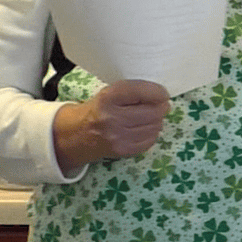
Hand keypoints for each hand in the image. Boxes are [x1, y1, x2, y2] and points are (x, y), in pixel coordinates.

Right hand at [53, 79, 169, 173]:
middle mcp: (112, 118)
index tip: (163, 93)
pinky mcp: (122, 151)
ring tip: (153, 116)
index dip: (158, 92)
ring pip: (153, 128)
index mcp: (109, 97)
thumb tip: (162, 96)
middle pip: (151, 112)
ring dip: (158, 121)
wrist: (77, 133)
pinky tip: (146, 128)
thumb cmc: (99, 108)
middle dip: (162, 108)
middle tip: (162, 105)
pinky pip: (148, 141)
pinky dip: (152, 133)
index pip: (141, 91)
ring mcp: (118, 137)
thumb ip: (134, 91)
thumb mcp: (111, 91)